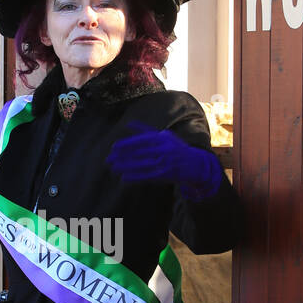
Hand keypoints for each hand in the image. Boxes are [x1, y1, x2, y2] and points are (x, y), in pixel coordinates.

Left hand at [107, 121, 224, 201]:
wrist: (194, 164)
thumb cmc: (175, 148)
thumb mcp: (163, 135)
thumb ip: (144, 130)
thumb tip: (128, 124)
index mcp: (162, 138)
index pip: (141, 140)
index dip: (127, 144)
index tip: (114, 147)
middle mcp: (163, 150)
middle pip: (139, 153)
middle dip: (122, 157)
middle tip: (108, 159)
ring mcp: (164, 163)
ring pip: (141, 165)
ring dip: (126, 167)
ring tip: (113, 168)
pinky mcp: (164, 175)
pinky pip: (146, 176)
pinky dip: (134, 177)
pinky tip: (123, 178)